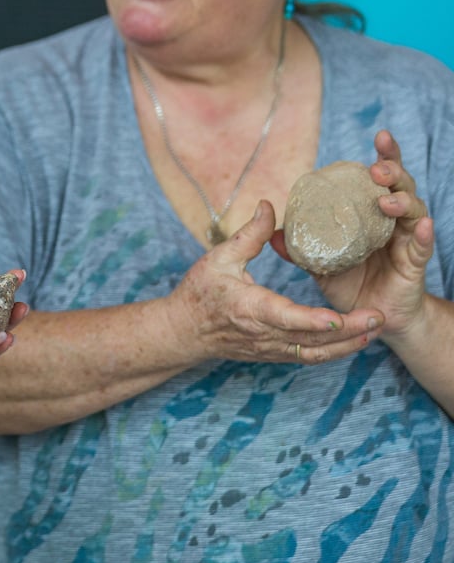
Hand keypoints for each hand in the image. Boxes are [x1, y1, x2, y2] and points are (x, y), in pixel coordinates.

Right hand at [174, 200, 382, 364]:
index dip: (315, 320)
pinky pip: (308, 357)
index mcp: (250, 308)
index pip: (288, 318)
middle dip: (349, 332)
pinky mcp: (272, 354)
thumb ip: (249, 235)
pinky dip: (333, 351)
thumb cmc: (198, 292)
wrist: (182, 331)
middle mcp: (263, 334)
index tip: (339, 317)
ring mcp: (269, 348)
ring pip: (315, 354)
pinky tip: (353, 339)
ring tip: (375, 328)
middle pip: (312, 340)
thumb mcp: (218, 258)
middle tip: (379, 316)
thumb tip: (269, 206)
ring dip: (347, 345)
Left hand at [273, 130, 432, 336]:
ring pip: (414, 212)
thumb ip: (300, 247)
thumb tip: (272, 231)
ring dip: (402, 201)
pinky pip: (421, 247)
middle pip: (400, 187)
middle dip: (392, 172)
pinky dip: (424, 234)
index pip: (379, 179)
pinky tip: (422, 225)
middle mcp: (392, 223)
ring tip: (386, 200)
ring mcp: (406, 242)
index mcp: (370, 215)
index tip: (380, 134)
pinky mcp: (414, 265)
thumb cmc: (349, 284)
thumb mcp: (319, 263)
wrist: (371, 319)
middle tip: (375, 170)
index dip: (384, 156)